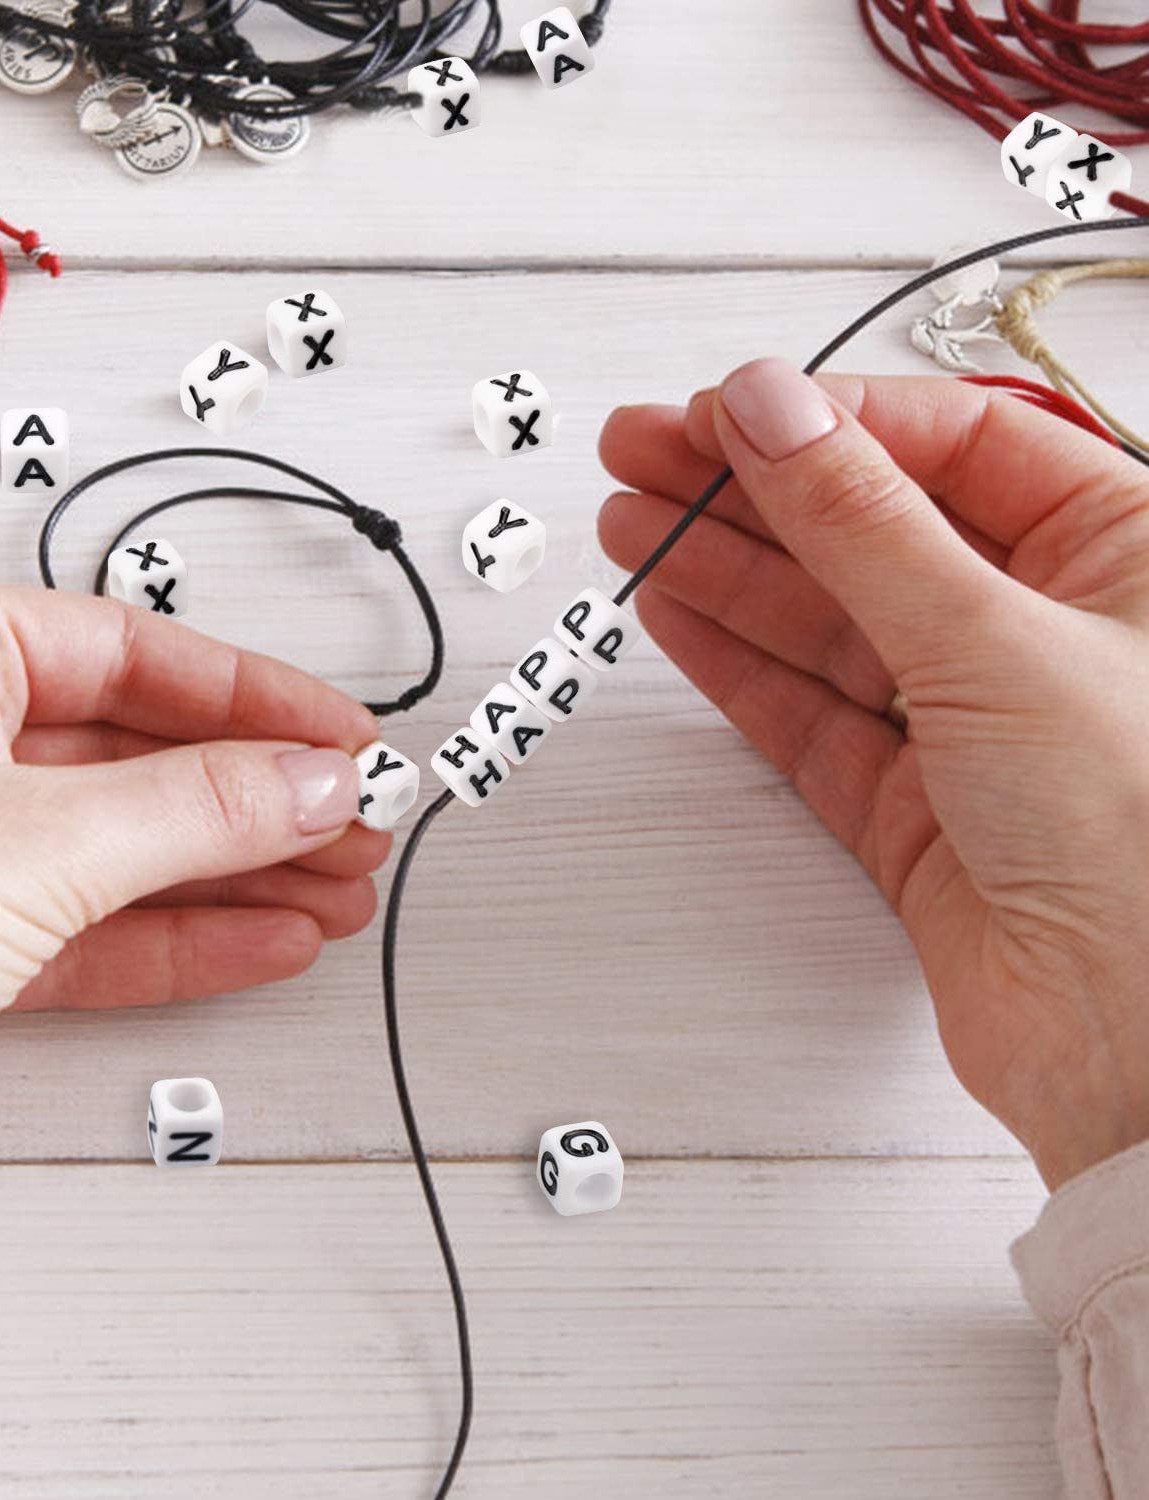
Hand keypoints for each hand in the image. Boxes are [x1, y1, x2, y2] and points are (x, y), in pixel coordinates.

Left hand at [0, 587, 386, 1200]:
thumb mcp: (46, 837)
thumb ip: (204, 804)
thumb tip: (313, 779)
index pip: (129, 650)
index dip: (251, 695)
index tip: (338, 733)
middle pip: (136, 750)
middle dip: (256, 795)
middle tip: (353, 818)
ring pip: (124, 839)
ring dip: (236, 868)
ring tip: (336, 886)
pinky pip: (95, 914)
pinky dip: (182, 928)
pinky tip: (268, 935)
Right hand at [599, 359, 1148, 1189]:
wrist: (1139, 1053)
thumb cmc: (1145, 840)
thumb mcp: (994, 636)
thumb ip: (863, 522)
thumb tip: (770, 411)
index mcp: (1126, 554)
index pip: (954, 446)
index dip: (829, 422)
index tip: (723, 412)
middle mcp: (1051, 633)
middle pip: (876, 531)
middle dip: (754, 491)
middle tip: (643, 455)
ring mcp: (977, 724)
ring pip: (829, 623)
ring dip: (726, 570)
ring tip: (630, 522)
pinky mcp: (916, 809)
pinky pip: (811, 715)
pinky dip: (739, 665)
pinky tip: (675, 611)